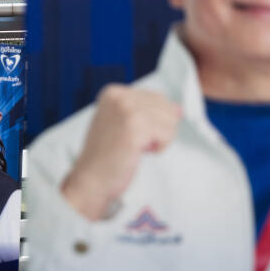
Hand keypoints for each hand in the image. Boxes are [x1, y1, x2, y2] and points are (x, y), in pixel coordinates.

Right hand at [61, 85, 180, 219]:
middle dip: (157, 129)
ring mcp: (127, 110)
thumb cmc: (105, 156)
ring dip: (158, 139)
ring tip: (135, 146)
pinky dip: (158, 148)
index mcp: (113, 92)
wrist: (91, 178)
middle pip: (166, 107)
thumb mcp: (123, 124)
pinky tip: (139, 151)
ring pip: (170, 120)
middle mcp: (119, 97)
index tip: (132, 132)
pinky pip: (167, 135)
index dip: (153, 120)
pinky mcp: (135, 128)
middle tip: (134, 141)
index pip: (157, 97)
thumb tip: (178, 109)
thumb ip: (148, 112)